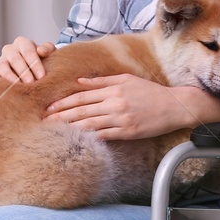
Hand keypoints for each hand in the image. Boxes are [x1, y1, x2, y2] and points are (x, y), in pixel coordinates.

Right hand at [0, 36, 55, 83]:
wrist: (32, 68)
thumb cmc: (41, 60)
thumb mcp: (47, 53)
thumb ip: (48, 49)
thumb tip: (41, 51)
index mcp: (22, 42)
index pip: (28, 51)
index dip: (35, 63)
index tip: (42, 76)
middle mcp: (9, 50)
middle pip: (15, 59)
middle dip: (24, 71)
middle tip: (31, 83)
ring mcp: (1, 61)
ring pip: (2, 67)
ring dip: (10, 77)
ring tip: (19, 87)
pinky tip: (2, 90)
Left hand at [46, 76, 209, 140]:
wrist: (174, 106)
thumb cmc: (150, 92)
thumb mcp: (127, 79)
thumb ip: (103, 81)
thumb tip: (80, 81)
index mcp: (113, 89)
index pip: (82, 96)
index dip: (64, 102)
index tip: (49, 107)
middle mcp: (114, 103)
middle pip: (82, 110)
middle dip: (61, 115)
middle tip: (45, 120)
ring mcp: (121, 118)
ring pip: (89, 123)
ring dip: (70, 127)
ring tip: (55, 130)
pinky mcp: (128, 132)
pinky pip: (104, 135)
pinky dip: (89, 138)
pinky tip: (76, 140)